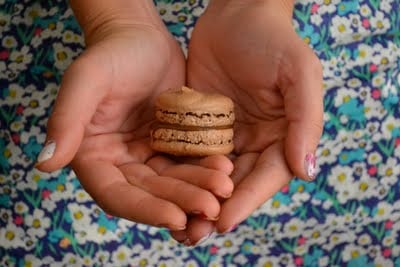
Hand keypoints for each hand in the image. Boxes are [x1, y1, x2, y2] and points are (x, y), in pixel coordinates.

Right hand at [35, 1, 233, 229]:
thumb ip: (67, 120)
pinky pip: (189, 163)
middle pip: (151, 193)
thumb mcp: (87, 79)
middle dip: (181, 202)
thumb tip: (45, 165)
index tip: (176, 217)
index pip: (117, 194)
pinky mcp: (170, 144)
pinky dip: (206, 169)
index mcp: (95, 156)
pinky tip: (226, 169)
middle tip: (212, 206)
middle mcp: (121, 161)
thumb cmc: (112, 53)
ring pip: (174, 181)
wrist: (142, 38)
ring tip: (224, 187)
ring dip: (199, 188)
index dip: (145, 210)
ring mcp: (147, 154)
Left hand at [170, 0, 322, 243]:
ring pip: (210, 178)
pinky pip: (189, 156)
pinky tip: (162, 193)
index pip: (266, 177)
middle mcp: (254, 143)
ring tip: (176, 226)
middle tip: (193, 234)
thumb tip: (306, 170)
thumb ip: (305, 120)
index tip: (224, 221)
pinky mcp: (200, 127)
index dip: (247, 200)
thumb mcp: (299, 73)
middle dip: (216, 210)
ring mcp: (226, 137)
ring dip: (194, 201)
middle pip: (236, 185)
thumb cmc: (273, 40)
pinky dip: (178, 176)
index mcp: (283, 137)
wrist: (237, 15)